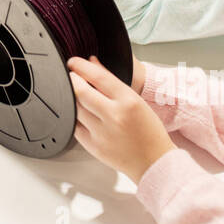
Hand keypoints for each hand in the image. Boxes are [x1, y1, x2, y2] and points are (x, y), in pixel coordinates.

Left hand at [68, 55, 173, 182]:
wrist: (153, 162)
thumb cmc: (148, 131)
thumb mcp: (135, 100)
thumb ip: (111, 81)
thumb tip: (92, 63)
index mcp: (128, 101)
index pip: (98, 76)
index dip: (81, 66)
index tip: (73, 62)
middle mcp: (114, 116)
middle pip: (80, 91)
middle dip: (71, 79)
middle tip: (70, 76)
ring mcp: (102, 133)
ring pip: (75, 108)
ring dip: (70, 97)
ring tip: (74, 92)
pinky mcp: (93, 147)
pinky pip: (74, 126)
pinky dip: (74, 116)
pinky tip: (79, 112)